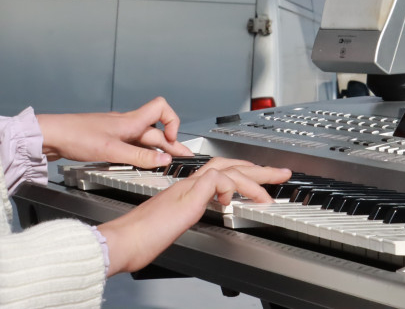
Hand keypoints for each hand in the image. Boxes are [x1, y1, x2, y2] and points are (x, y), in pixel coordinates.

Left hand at [37, 97, 193, 168]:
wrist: (52, 136)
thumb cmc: (77, 137)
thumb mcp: (112, 150)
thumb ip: (139, 156)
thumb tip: (164, 159)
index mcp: (130, 121)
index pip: (161, 108)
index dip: (172, 122)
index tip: (172, 141)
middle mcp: (126, 124)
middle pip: (155, 130)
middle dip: (170, 144)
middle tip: (181, 159)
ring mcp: (116, 131)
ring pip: (143, 138)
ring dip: (156, 149)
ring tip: (165, 162)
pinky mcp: (107, 140)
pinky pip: (130, 144)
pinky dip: (140, 153)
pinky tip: (140, 162)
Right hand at [97, 157, 291, 274]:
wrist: (123, 240)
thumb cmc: (139, 238)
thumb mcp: (173, 226)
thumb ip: (188, 216)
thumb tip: (200, 216)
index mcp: (186, 191)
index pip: (219, 173)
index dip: (242, 175)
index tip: (258, 182)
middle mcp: (187, 184)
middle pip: (229, 165)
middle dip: (259, 169)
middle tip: (280, 173)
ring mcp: (188, 188)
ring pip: (227, 169)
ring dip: (253, 179)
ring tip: (269, 192)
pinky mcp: (188, 196)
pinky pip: (217, 180)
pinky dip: (230, 187)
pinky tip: (232, 200)